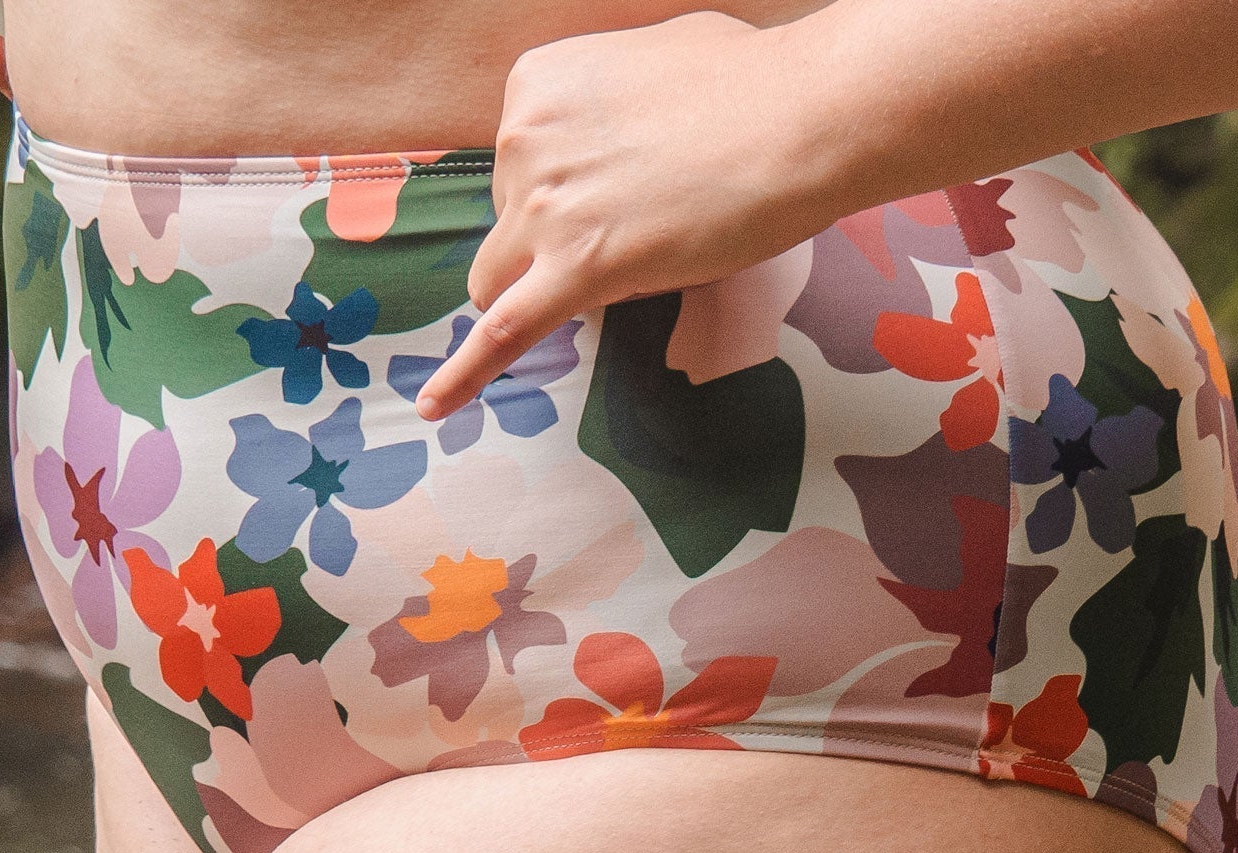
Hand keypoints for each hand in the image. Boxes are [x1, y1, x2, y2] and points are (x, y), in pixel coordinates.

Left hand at [414, 10, 838, 420]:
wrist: (803, 117)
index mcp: (535, 87)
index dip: (568, 189)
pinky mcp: (577, 269)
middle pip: (509, 224)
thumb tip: (628, 121)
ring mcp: (543, 208)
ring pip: (501, 279)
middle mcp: (522, 141)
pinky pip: (504, 335)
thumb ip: (615, 101)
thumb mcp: (658, 59)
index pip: (519, 166)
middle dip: (556, 239)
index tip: (620, 186)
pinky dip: (464, 377)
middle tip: (642, 223)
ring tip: (613, 273)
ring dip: (540, 288)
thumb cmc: (753, 84)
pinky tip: (434, 409)